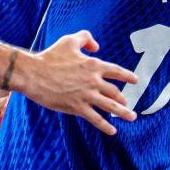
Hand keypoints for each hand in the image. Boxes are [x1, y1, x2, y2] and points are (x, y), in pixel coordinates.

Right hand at [16, 32, 137, 134]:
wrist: (33, 74)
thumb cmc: (50, 57)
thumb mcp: (69, 41)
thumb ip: (85, 38)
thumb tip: (97, 47)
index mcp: (94, 65)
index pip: (117, 71)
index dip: (128, 76)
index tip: (135, 81)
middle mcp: (93, 81)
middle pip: (115, 92)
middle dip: (123, 99)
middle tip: (127, 104)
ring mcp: (86, 95)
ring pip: (111, 106)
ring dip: (124, 113)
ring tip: (132, 117)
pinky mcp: (77, 107)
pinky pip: (96, 119)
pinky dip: (106, 126)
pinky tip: (113, 131)